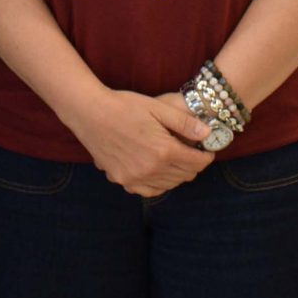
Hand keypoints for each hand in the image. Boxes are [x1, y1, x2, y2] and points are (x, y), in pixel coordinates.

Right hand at [70, 88, 212, 196]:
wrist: (90, 113)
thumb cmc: (124, 106)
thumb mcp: (159, 108)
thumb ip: (185, 123)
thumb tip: (207, 134)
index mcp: (164, 151)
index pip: (197, 162)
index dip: (206, 156)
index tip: (207, 150)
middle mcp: (151, 169)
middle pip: (185, 175)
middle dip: (193, 164)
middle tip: (192, 152)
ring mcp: (135, 177)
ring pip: (169, 184)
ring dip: (177, 174)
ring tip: (176, 160)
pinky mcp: (122, 179)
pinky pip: (149, 190)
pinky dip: (159, 183)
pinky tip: (158, 171)